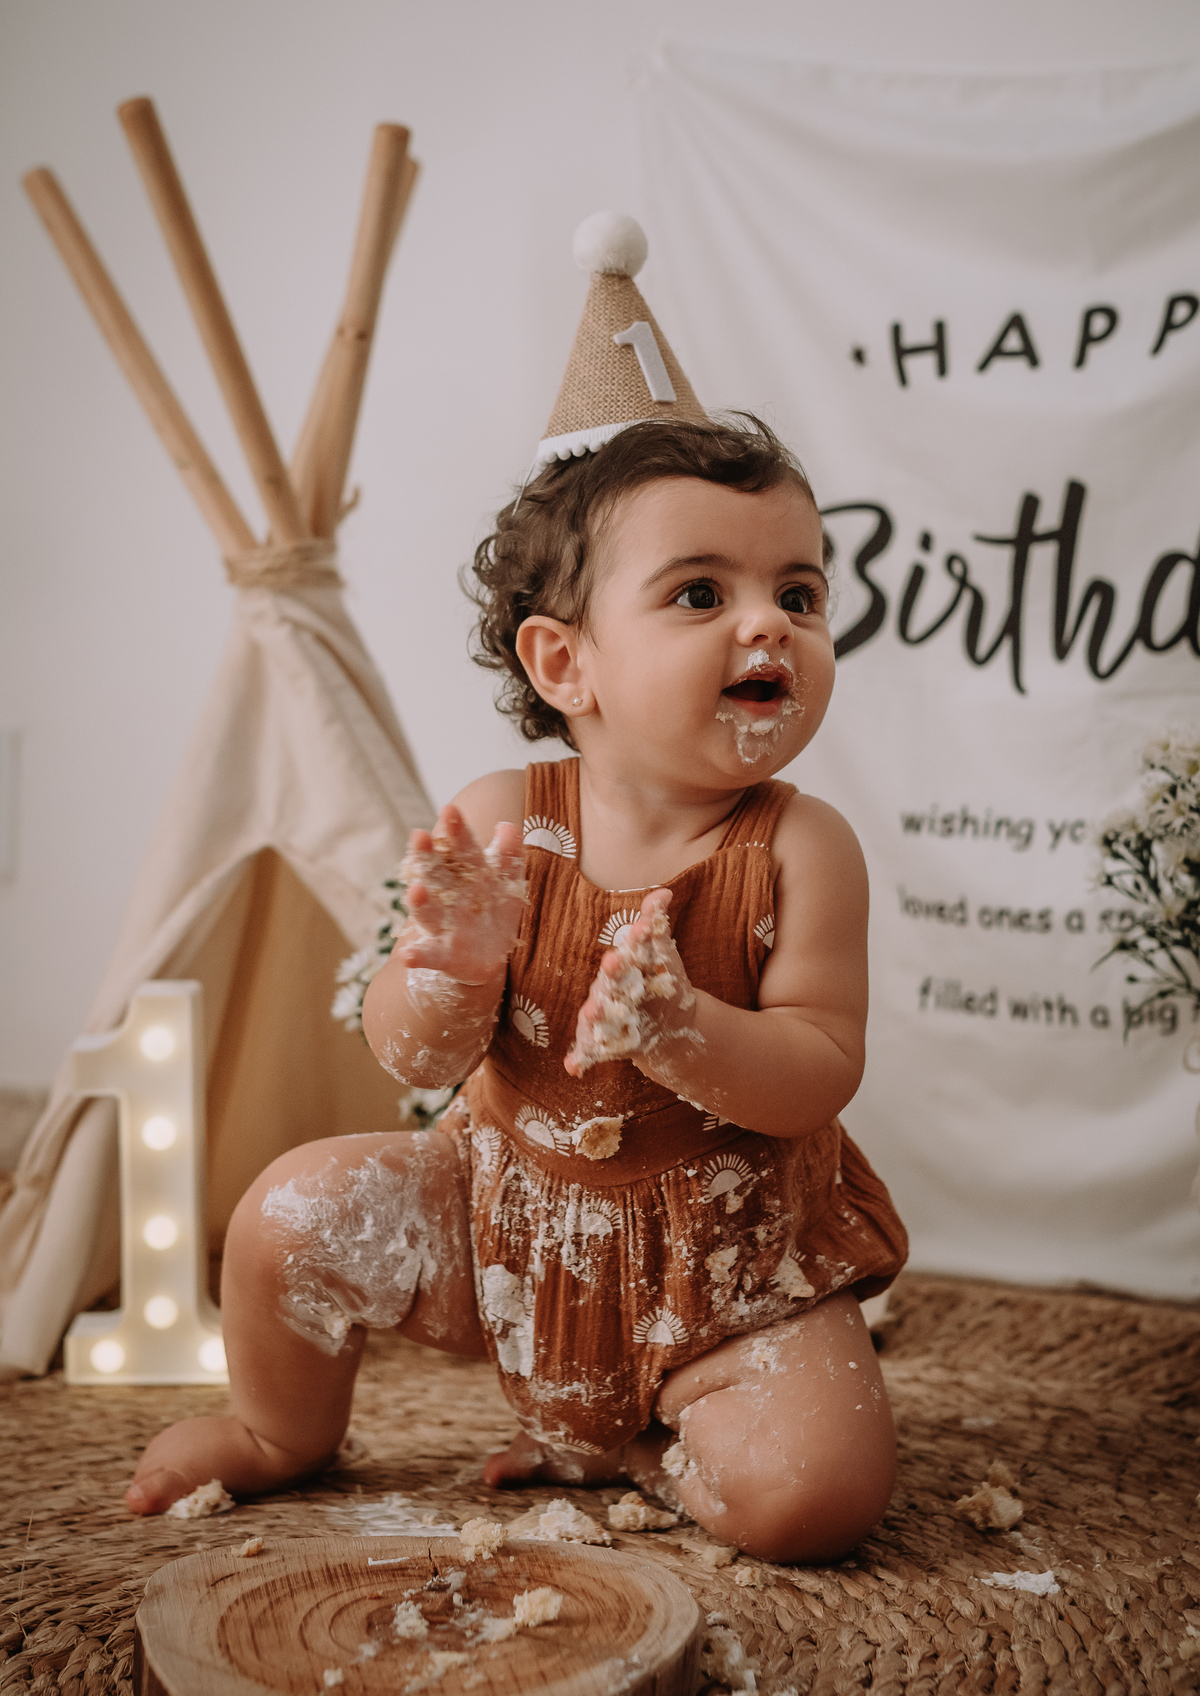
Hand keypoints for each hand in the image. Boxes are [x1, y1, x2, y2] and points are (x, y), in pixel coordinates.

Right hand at [395, 806, 524, 985]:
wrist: (488, 955)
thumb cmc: (494, 909)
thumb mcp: (508, 882)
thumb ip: (509, 855)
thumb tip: (507, 825)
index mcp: (466, 875)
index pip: (461, 849)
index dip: (456, 831)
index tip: (450, 808)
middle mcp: (449, 897)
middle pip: (435, 873)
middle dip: (426, 855)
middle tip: (419, 835)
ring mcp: (443, 926)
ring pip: (429, 912)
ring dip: (420, 902)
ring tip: (416, 889)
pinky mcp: (442, 955)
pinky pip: (427, 955)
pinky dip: (416, 955)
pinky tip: (406, 955)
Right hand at [565, 889, 697, 1074]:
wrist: (662, 1025)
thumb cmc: (654, 982)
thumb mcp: (660, 956)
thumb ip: (655, 925)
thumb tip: (664, 892)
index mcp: (621, 967)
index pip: (626, 954)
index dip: (633, 945)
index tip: (640, 934)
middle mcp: (606, 990)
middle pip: (607, 981)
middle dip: (611, 974)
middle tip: (615, 963)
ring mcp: (601, 1018)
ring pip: (594, 1015)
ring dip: (593, 1014)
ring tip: (592, 1013)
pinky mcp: (600, 1044)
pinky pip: (587, 1052)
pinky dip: (579, 1059)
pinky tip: (573, 1068)